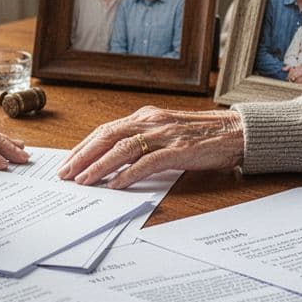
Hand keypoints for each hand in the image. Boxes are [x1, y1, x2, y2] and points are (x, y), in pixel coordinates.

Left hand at [56, 107, 243, 188]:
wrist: (236, 132)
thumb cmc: (202, 135)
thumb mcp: (166, 132)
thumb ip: (143, 141)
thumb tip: (115, 162)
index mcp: (146, 116)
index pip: (106, 130)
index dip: (84, 146)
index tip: (68, 161)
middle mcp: (151, 122)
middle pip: (107, 137)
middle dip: (83, 156)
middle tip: (66, 174)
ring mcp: (165, 135)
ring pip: (122, 148)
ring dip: (99, 166)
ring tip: (84, 181)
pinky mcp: (179, 150)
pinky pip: (148, 162)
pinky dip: (129, 174)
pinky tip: (116, 185)